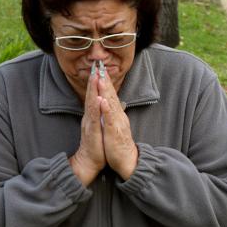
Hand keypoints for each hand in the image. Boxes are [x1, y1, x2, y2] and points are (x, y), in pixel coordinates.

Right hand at [68, 64, 105, 185]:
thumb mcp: (98, 126)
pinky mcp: (92, 131)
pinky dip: (96, 108)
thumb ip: (99, 114)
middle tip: (95, 65)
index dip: (96, 82)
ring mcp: (89, 123)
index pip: (94, 95)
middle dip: (93, 80)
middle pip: (91, 95)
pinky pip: (94, 118)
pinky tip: (98, 99)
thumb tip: (102, 103)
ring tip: (95, 77)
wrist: (88, 160)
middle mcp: (89, 116)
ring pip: (91, 103)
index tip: (99, 68)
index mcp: (92, 114)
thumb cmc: (95, 144)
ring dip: (93, 90)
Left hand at [96, 64, 137, 179]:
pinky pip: (109, 119)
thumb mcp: (114, 126)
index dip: (105, 82)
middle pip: (111, 95)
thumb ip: (112, 115)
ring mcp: (116, 123)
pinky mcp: (114, 132)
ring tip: (101, 78)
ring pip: (111, 104)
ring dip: (106, 90)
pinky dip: (106, 110)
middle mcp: (117, 116)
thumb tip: (110, 104)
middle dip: (105, 80)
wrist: (126, 161)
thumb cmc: (117, 144)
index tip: (100, 69)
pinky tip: (103, 101)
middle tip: (100, 66)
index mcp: (116, 114)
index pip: (110, 95)